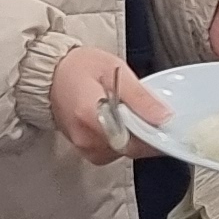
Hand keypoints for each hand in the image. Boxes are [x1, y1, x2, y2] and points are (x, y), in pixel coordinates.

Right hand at [50, 45, 162, 162]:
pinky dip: (124, 138)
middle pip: (132, 148)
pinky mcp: (87, 151)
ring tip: (131, 112)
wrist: (50, 75)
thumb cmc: (78, 67)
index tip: (168, 125)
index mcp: (92, 115)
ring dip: (136, 136)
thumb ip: (139, 96)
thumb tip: (164, 117)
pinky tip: (121, 121)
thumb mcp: (114, 69)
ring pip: (125, 151)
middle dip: (147, 133)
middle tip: (151, 111)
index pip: (134, 139)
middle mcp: (87, 138)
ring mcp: (85, 147)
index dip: (155, 134)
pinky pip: (115, 151)